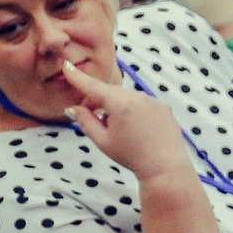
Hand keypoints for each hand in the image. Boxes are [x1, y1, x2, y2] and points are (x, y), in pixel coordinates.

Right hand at [58, 63, 194, 183]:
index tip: (67, 66)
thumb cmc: (131, 156)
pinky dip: (132, 109)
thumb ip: (86, 122)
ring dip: (115, 105)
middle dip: (97, 100)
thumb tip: (74, 108)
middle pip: (109, 92)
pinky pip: (141, 102)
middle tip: (90, 116)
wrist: (165, 167)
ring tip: (116, 127)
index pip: (93, 86)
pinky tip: (134, 128)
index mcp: (120, 104)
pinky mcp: (163, 106)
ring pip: (126, 97)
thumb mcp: (102, 141)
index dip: (78, 77)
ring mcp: (153, 99)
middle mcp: (137, 96)